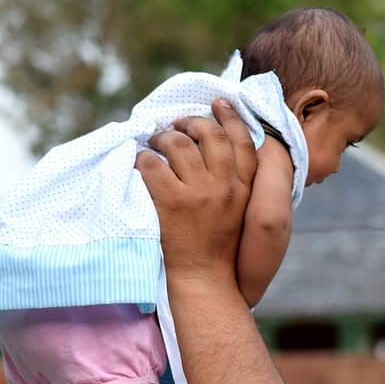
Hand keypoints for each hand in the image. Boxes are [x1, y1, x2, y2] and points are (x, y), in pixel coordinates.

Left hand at [135, 99, 257, 282]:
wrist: (204, 280)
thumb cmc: (219, 248)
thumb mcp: (240, 213)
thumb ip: (236, 183)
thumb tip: (217, 152)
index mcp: (245, 188)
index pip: (242, 141)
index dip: (230, 117)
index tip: (219, 103)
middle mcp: (225, 186)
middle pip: (210, 135)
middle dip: (192, 121)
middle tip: (178, 123)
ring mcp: (198, 194)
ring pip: (180, 144)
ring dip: (164, 137)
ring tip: (156, 142)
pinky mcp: (171, 203)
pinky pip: (153, 165)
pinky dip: (144, 159)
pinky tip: (140, 162)